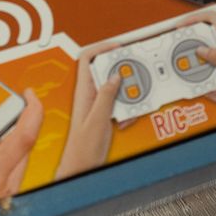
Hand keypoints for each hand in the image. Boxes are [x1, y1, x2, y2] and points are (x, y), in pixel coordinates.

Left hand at [54, 41, 121, 179]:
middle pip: (106, 70)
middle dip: (122, 73)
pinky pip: (118, 104)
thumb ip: (106, 95)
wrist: (81, 169)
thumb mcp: (98, 120)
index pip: (86, 57)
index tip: (118, 47)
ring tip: (131, 105)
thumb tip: (115, 75)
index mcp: (83, 91)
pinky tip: (124, 122)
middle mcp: (89, 94)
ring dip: (126, 96)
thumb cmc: (83, 149)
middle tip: (134, 76)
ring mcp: (96, 103)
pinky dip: (126, 111)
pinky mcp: (104, 113)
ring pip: (115, 88)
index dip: (101, 47)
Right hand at [181, 12, 215, 109]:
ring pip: (207, 60)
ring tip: (210, 86)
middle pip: (204, 41)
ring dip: (204, 74)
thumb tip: (200, 48)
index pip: (211, 19)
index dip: (193, 19)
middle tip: (186, 61)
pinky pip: (213, 73)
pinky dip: (211, 84)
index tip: (179, 26)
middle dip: (193, 53)